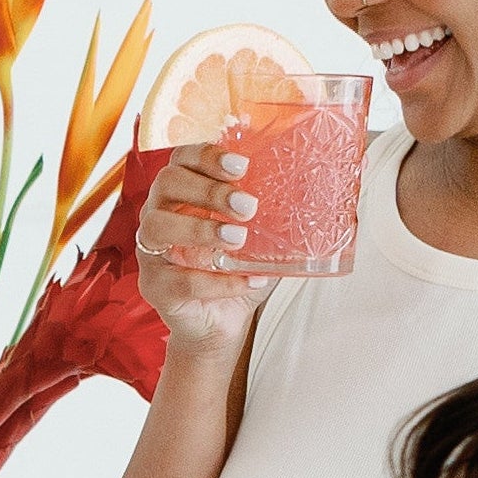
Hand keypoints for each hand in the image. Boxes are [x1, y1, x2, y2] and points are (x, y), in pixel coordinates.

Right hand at [136, 142, 276, 359]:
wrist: (225, 322)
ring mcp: (152, 252)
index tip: (241, 166)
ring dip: (200, 228)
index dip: (207, 155)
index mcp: (184, 193)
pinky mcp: (155, 287)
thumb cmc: (239, 269)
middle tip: (247, 207)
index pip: (183, 158)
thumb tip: (326, 179)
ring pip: (157, 226)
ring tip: (237, 239)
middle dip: (208, 190)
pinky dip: (216, 281)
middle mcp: (160, 215)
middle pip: (167, 183)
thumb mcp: (262, 234)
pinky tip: (247, 280)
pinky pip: (178, 280)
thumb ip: (277, 209)